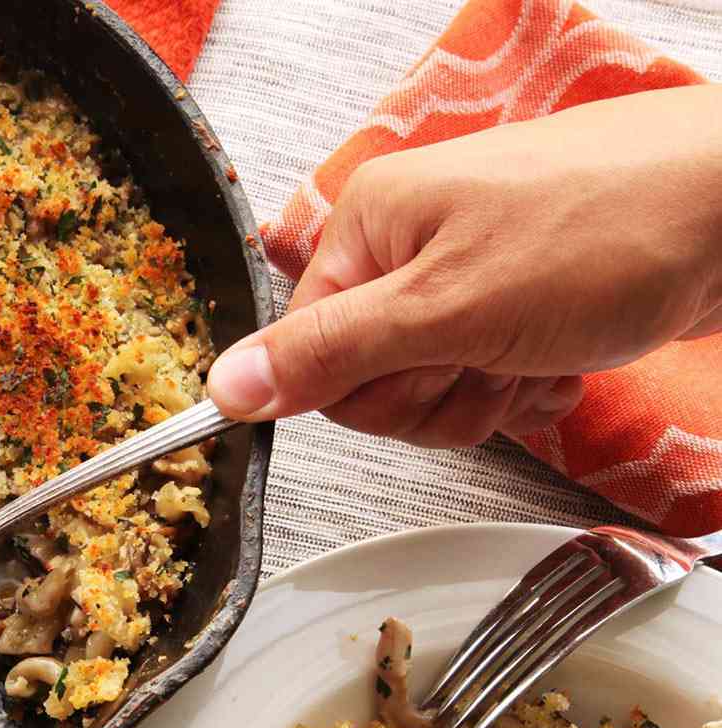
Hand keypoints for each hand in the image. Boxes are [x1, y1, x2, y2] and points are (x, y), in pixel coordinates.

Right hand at [207, 86, 721, 446]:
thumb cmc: (607, 232)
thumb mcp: (447, 309)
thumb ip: (328, 354)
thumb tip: (223, 386)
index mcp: (368, 228)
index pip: (308, 354)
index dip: (367, 390)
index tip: (427, 374)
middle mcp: (407, 245)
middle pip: (367, 380)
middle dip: (432, 397)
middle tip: (490, 362)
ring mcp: (465, 272)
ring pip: (427, 387)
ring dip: (483, 396)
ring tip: (535, 359)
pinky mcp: (515, 299)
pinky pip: (481, 375)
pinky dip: (521, 386)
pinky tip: (561, 361)